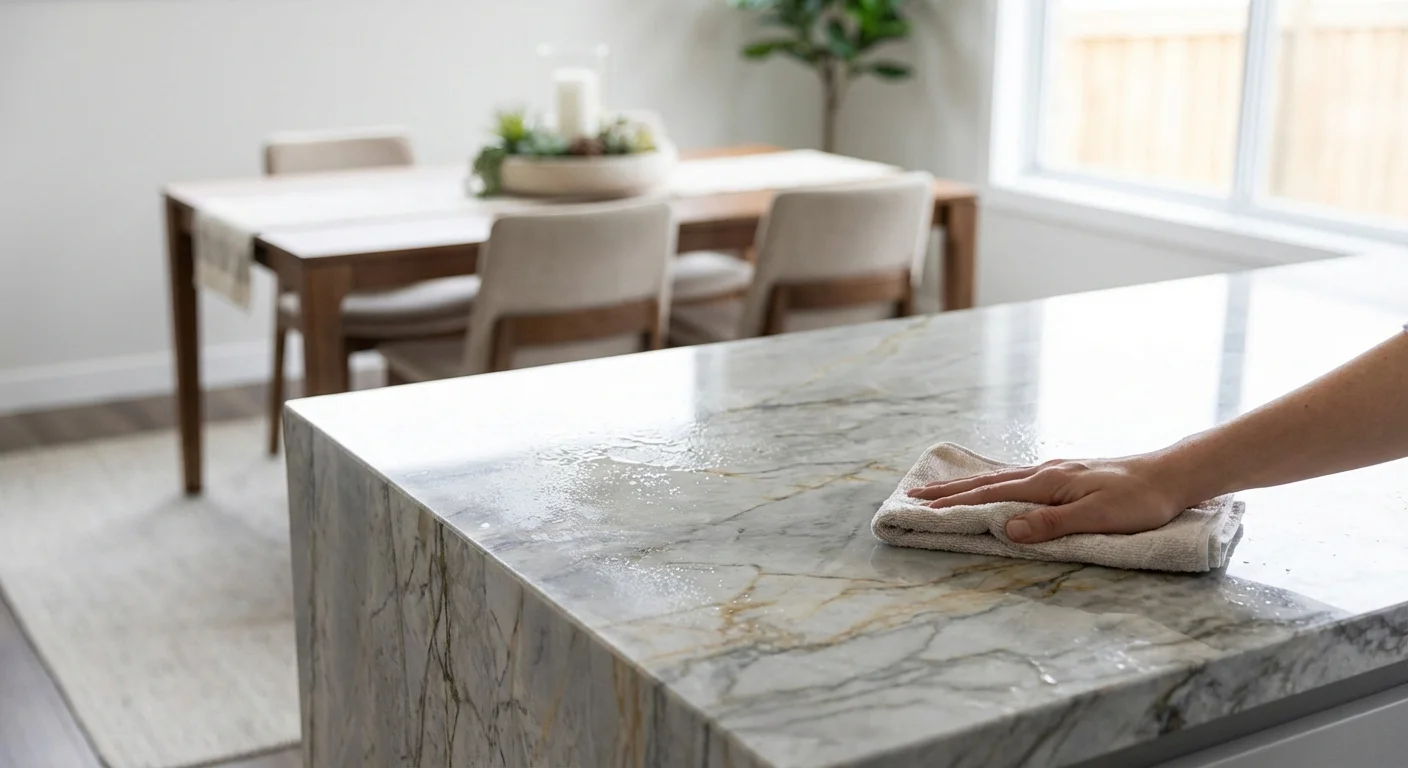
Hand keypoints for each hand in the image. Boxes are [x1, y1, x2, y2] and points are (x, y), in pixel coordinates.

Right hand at [905, 456, 1192, 543]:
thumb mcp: (1096, 517)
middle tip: (913, 493)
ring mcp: (1055, 471)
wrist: (1172, 476)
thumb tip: (1006, 529)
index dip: (955, 503)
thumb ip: (1049, 524)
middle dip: (949, 490)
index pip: (990, 495)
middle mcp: (1045, 472)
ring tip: (940, 487)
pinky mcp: (1066, 475)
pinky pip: (1016, 477)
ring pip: (999, 478)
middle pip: (986, 482)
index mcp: (1047, 482)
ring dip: (966, 484)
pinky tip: (992, 483)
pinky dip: (992, 481)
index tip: (921, 507)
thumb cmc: (1139, 501)